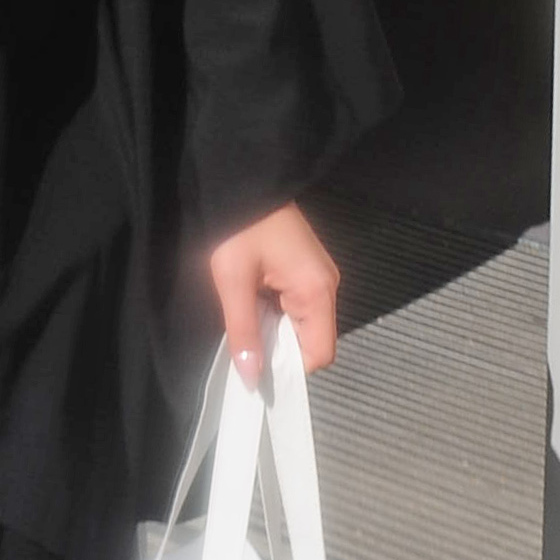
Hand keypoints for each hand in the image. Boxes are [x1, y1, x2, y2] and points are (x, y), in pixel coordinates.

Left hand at [208, 203, 340, 388]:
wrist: (243, 181)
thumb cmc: (238, 228)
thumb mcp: (233, 281)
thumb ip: (243, 331)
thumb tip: (251, 378)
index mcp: (316, 291)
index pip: (318, 354)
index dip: (289, 368)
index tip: (258, 367)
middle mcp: (327, 287)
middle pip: (312, 341)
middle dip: (280, 350)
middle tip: (245, 344)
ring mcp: (320, 277)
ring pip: (303, 326)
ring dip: (275, 332)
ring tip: (246, 322)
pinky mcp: (307, 270)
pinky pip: (298, 307)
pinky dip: (276, 315)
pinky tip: (253, 305)